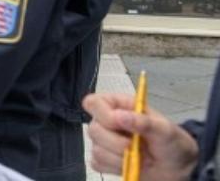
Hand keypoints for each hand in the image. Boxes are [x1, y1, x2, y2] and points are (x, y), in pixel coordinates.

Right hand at [83, 92, 197, 179]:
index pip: (94, 103)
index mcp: (119, 106)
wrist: (178, 169)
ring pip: (96, 149)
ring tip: (139, 157)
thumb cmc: (173, 144)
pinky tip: (129, 164)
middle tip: (137, 146)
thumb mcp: (165, 130)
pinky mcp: (104, 160)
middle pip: (93, 129)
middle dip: (116, 142)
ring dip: (120, 158)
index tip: (119, 124)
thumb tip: (119, 117)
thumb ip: (144, 122)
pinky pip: (98, 163)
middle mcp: (108, 122)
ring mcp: (104, 142)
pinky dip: (115, 167)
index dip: (102, 114)